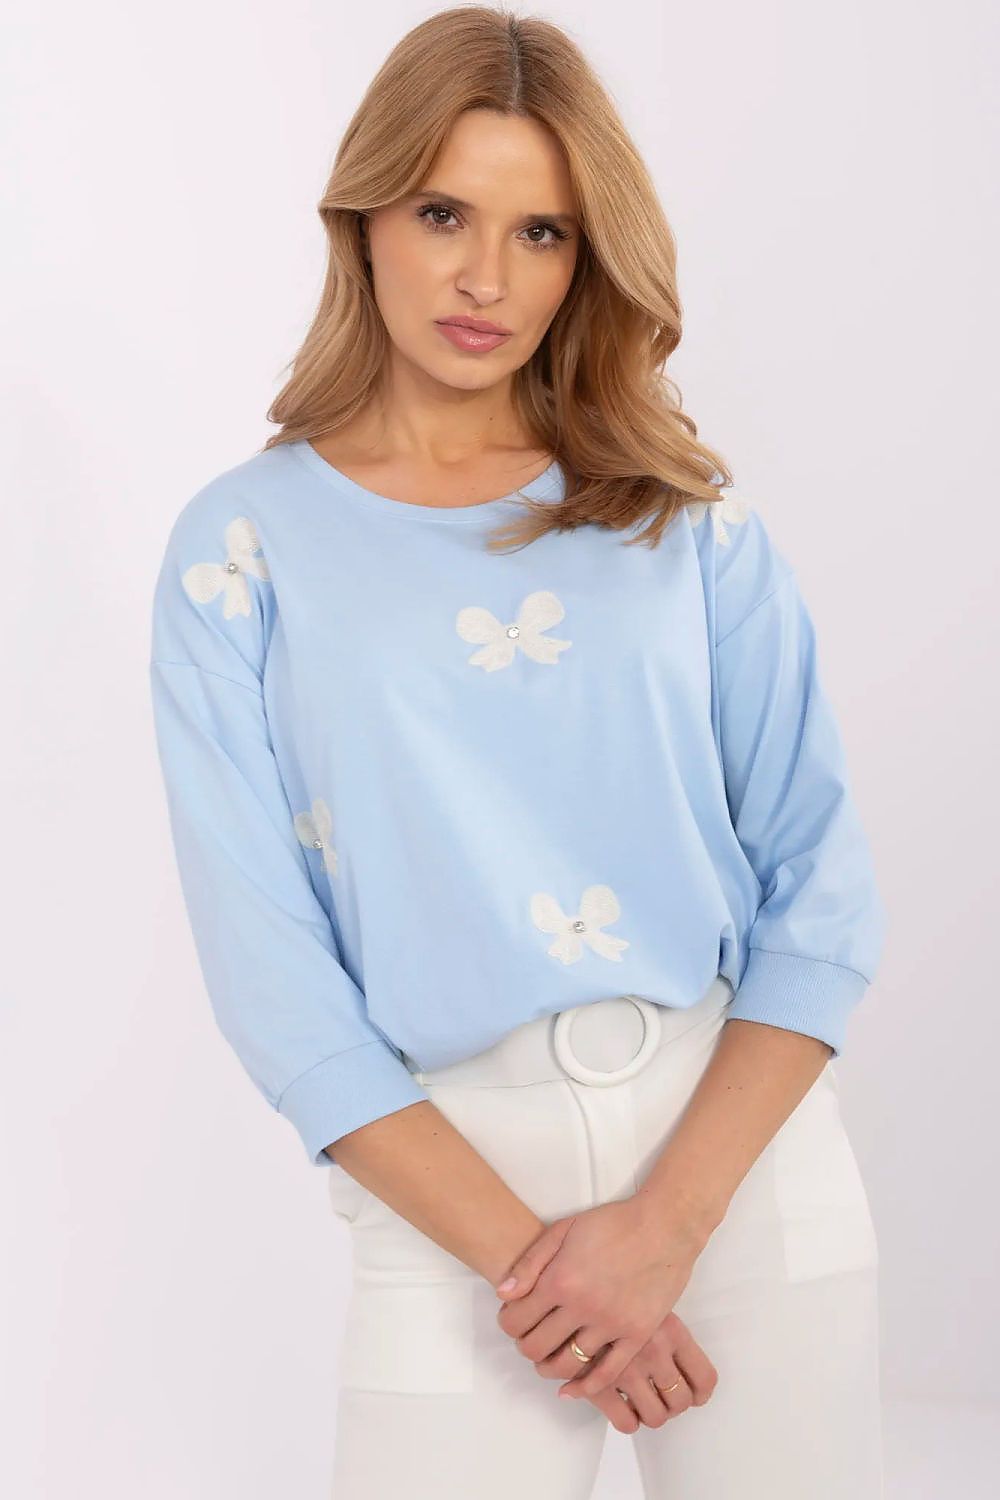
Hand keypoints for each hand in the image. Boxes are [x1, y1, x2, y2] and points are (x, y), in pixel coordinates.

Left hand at [494, 1198, 707, 1402]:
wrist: (664, 1226)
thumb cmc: (612, 1223)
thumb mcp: (564, 1229)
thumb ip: (530, 1263)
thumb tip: (503, 1294)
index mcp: (560, 1279)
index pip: (516, 1320)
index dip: (507, 1323)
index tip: (513, 1319)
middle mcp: (582, 1307)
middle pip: (536, 1347)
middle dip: (525, 1346)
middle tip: (529, 1338)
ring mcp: (611, 1324)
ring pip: (567, 1364)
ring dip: (549, 1367)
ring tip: (547, 1359)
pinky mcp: (636, 1335)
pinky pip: (606, 1373)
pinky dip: (585, 1387)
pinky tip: (572, 1388)